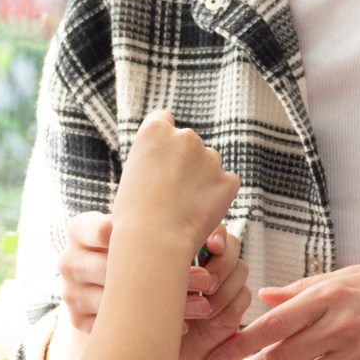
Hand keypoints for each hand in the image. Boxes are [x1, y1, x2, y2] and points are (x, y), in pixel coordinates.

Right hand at [57, 216, 248, 359]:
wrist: (99, 285)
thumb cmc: (132, 250)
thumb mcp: (138, 232)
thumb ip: (162, 223)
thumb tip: (216, 237)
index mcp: (79, 229)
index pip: (104, 229)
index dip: (145, 239)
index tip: (185, 249)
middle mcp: (69, 260)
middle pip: (114, 267)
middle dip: (165, 275)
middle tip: (207, 281)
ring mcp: (70, 292)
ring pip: (117, 302)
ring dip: (163, 306)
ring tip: (204, 307)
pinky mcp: (76, 321)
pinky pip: (113, 328)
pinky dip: (147, 328)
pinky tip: (180, 327)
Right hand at [111, 112, 238, 255]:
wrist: (153, 240)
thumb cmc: (133, 215)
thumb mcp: (132, 175)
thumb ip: (152, 159)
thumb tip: (165, 164)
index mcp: (155, 130)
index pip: (164, 119)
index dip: (164, 139)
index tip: (164, 155)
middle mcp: (185, 136)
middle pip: (189, 143)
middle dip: (186, 161)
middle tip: (173, 192)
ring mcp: (210, 157)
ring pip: (209, 163)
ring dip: (202, 178)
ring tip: (184, 207)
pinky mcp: (228, 180)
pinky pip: (226, 184)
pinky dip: (218, 196)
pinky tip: (201, 213)